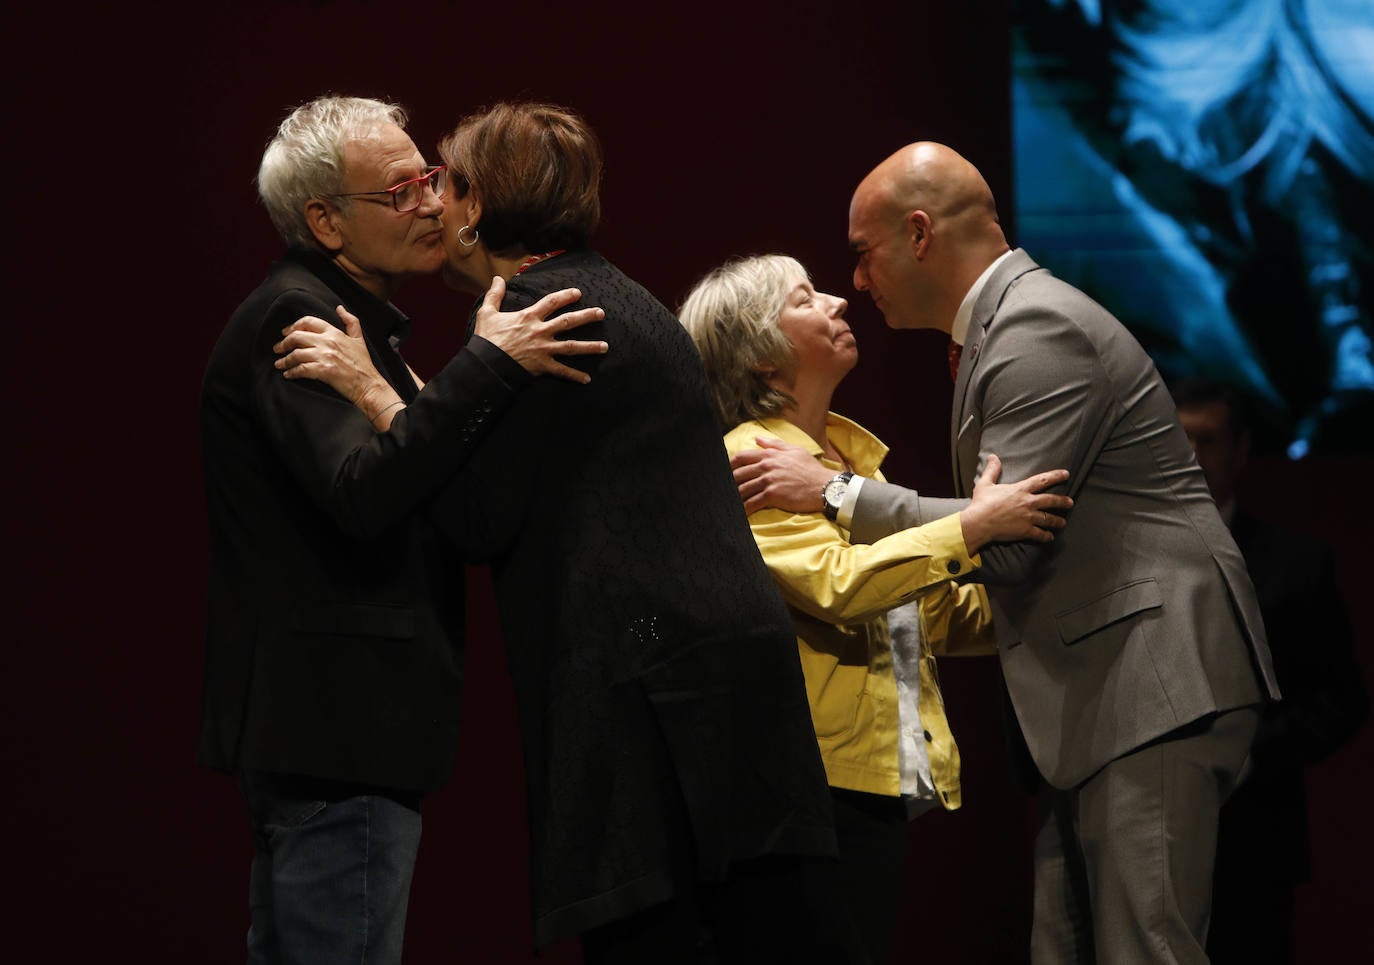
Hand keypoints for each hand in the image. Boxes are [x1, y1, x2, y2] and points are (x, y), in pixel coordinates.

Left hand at [274, 307, 399, 423]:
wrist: (369, 384)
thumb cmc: (364, 364)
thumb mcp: (359, 339)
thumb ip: (351, 321)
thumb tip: (340, 308)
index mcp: (334, 333)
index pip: (308, 322)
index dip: (293, 326)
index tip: (285, 332)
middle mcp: (328, 342)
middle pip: (297, 337)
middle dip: (283, 343)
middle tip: (277, 348)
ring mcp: (325, 356)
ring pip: (296, 354)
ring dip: (284, 360)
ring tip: (279, 364)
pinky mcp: (323, 371)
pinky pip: (300, 369)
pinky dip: (291, 372)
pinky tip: (288, 374)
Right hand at [474, 276, 607, 383]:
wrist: (485, 363)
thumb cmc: (486, 339)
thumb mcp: (487, 313)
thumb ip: (494, 295)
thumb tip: (497, 278)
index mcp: (529, 317)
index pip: (551, 302)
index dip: (565, 296)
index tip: (578, 293)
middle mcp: (540, 331)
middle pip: (568, 322)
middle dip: (586, 317)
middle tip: (601, 314)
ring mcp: (543, 349)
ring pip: (571, 347)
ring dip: (589, 347)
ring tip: (605, 346)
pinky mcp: (542, 366)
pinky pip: (562, 371)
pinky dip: (574, 376)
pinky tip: (587, 379)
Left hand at [730, 437, 830, 513]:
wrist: (824, 486)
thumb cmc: (811, 469)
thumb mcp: (794, 450)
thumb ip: (774, 444)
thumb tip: (757, 438)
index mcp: (770, 455)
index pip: (741, 457)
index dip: (729, 465)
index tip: (725, 472)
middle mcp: (767, 466)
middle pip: (738, 474)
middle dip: (729, 483)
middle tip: (724, 490)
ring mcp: (769, 481)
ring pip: (743, 489)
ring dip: (734, 497)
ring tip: (730, 502)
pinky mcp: (773, 495)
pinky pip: (752, 503)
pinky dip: (744, 509)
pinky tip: (740, 514)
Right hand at [959, 453, 1072, 553]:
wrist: (979, 523)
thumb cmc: (981, 503)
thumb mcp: (985, 483)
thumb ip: (992, 470)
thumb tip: (993, 456)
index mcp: (1020, 490)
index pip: (1042, 480)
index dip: (1055, 476)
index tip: (1066, 474)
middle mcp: (1027, 502)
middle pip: (1051, 500)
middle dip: (1062, 501)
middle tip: (1070, 503)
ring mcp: (1028, 517)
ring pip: (1048, 519)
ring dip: (1057, 521)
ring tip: (1063, 522)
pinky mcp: (1025, 531)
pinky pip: (1040, 534)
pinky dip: (1046, 536)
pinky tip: (1050, 537)